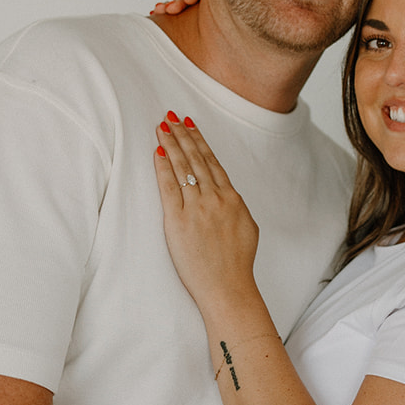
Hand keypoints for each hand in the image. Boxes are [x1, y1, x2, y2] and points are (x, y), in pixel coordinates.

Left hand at [154, 114, 260, 313]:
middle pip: (196, 159)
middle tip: (170, 116)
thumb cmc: (237, 265)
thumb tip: (228, 197)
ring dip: (171, 144)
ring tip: (161, 127)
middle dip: (182, 135)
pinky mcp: (179, 220)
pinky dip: (162, 167)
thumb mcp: (247, 229)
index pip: (212, 162)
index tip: (190, 126)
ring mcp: (197, 208)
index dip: (199, 142)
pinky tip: (157, 152)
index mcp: (232, 198)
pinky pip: (168, 187)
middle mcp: (215, 198)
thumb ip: (236, 208)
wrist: (228, 287)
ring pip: (182, 167)